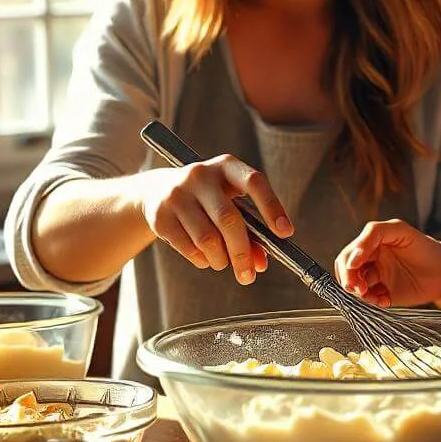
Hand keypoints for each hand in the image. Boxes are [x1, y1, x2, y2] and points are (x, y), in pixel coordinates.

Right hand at [136, 156, 291, 284]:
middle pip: (229, 220)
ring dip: (221, 259)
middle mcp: (201, 175)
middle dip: (242, 252)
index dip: (272, 207)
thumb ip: (249, 230)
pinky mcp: (160, 216)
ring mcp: (177, 194)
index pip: (254, 182)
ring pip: (208, 239)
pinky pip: (189, 248)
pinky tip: (205, 257)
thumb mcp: (228, 203)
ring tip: (223, 262)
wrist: (155, 191)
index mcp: (226, 166)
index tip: (285, 233)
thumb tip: (260, 263)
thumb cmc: (206, 199)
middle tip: (248, 275)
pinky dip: (202, 260)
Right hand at [334, 219, 440, 307]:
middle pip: (346, 269)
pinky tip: (385, 300)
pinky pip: (368, 299)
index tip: (354, 269)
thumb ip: (374, 234)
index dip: (349, 262)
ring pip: (355, 286)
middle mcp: (370, 258)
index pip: (350, 251)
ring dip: (361, 294)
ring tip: (377, 297)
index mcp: (372, 241)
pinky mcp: (382, 293)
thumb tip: (352, 258)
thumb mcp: (400, 231)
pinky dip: (373, 301)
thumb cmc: (425, 247)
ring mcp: (375, 276)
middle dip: (349, 280)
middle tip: (359, 290)